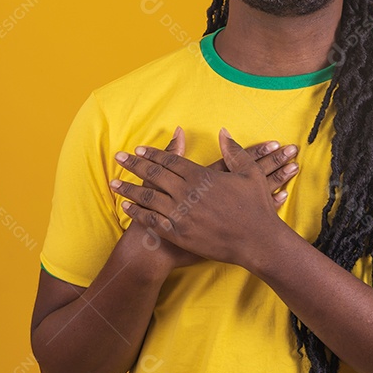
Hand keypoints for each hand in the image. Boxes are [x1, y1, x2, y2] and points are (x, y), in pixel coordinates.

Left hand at [111, 129, 291, 267]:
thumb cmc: (257, 207)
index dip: (152, 154)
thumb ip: (234, 151)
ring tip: (113, 184)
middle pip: (154, 175)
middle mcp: (186, 193)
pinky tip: (127, 208)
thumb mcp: (250, 173)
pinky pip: (152, 221)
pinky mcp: (180, 234)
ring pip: (148, 198)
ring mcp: (181, 215)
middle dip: (133, 165)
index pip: (170, 160)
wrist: (258, 241)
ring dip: (129, 189)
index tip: (138, 149)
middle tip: (118, 158)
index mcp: (201, 176)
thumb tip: (223, 131)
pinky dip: (138, 213)